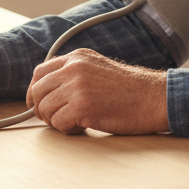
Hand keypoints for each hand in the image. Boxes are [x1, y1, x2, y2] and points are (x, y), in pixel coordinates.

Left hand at [26, 48, 168, 135]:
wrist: (153, 98)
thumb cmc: (129, 90)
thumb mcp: (98, 69)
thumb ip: (74, 73)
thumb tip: (48, 90)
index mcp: (77, 57)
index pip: (40, 72)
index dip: (35, 92)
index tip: (38, 104)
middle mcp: (74, 68)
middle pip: (38, 92)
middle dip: (42, 110)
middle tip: (57, 119)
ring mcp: (77, 86)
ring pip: (46, 109)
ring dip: (57, 121)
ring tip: (76, 122)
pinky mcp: (82, 107)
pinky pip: (58, 123)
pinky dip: (68, 130)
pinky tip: (84, 127)